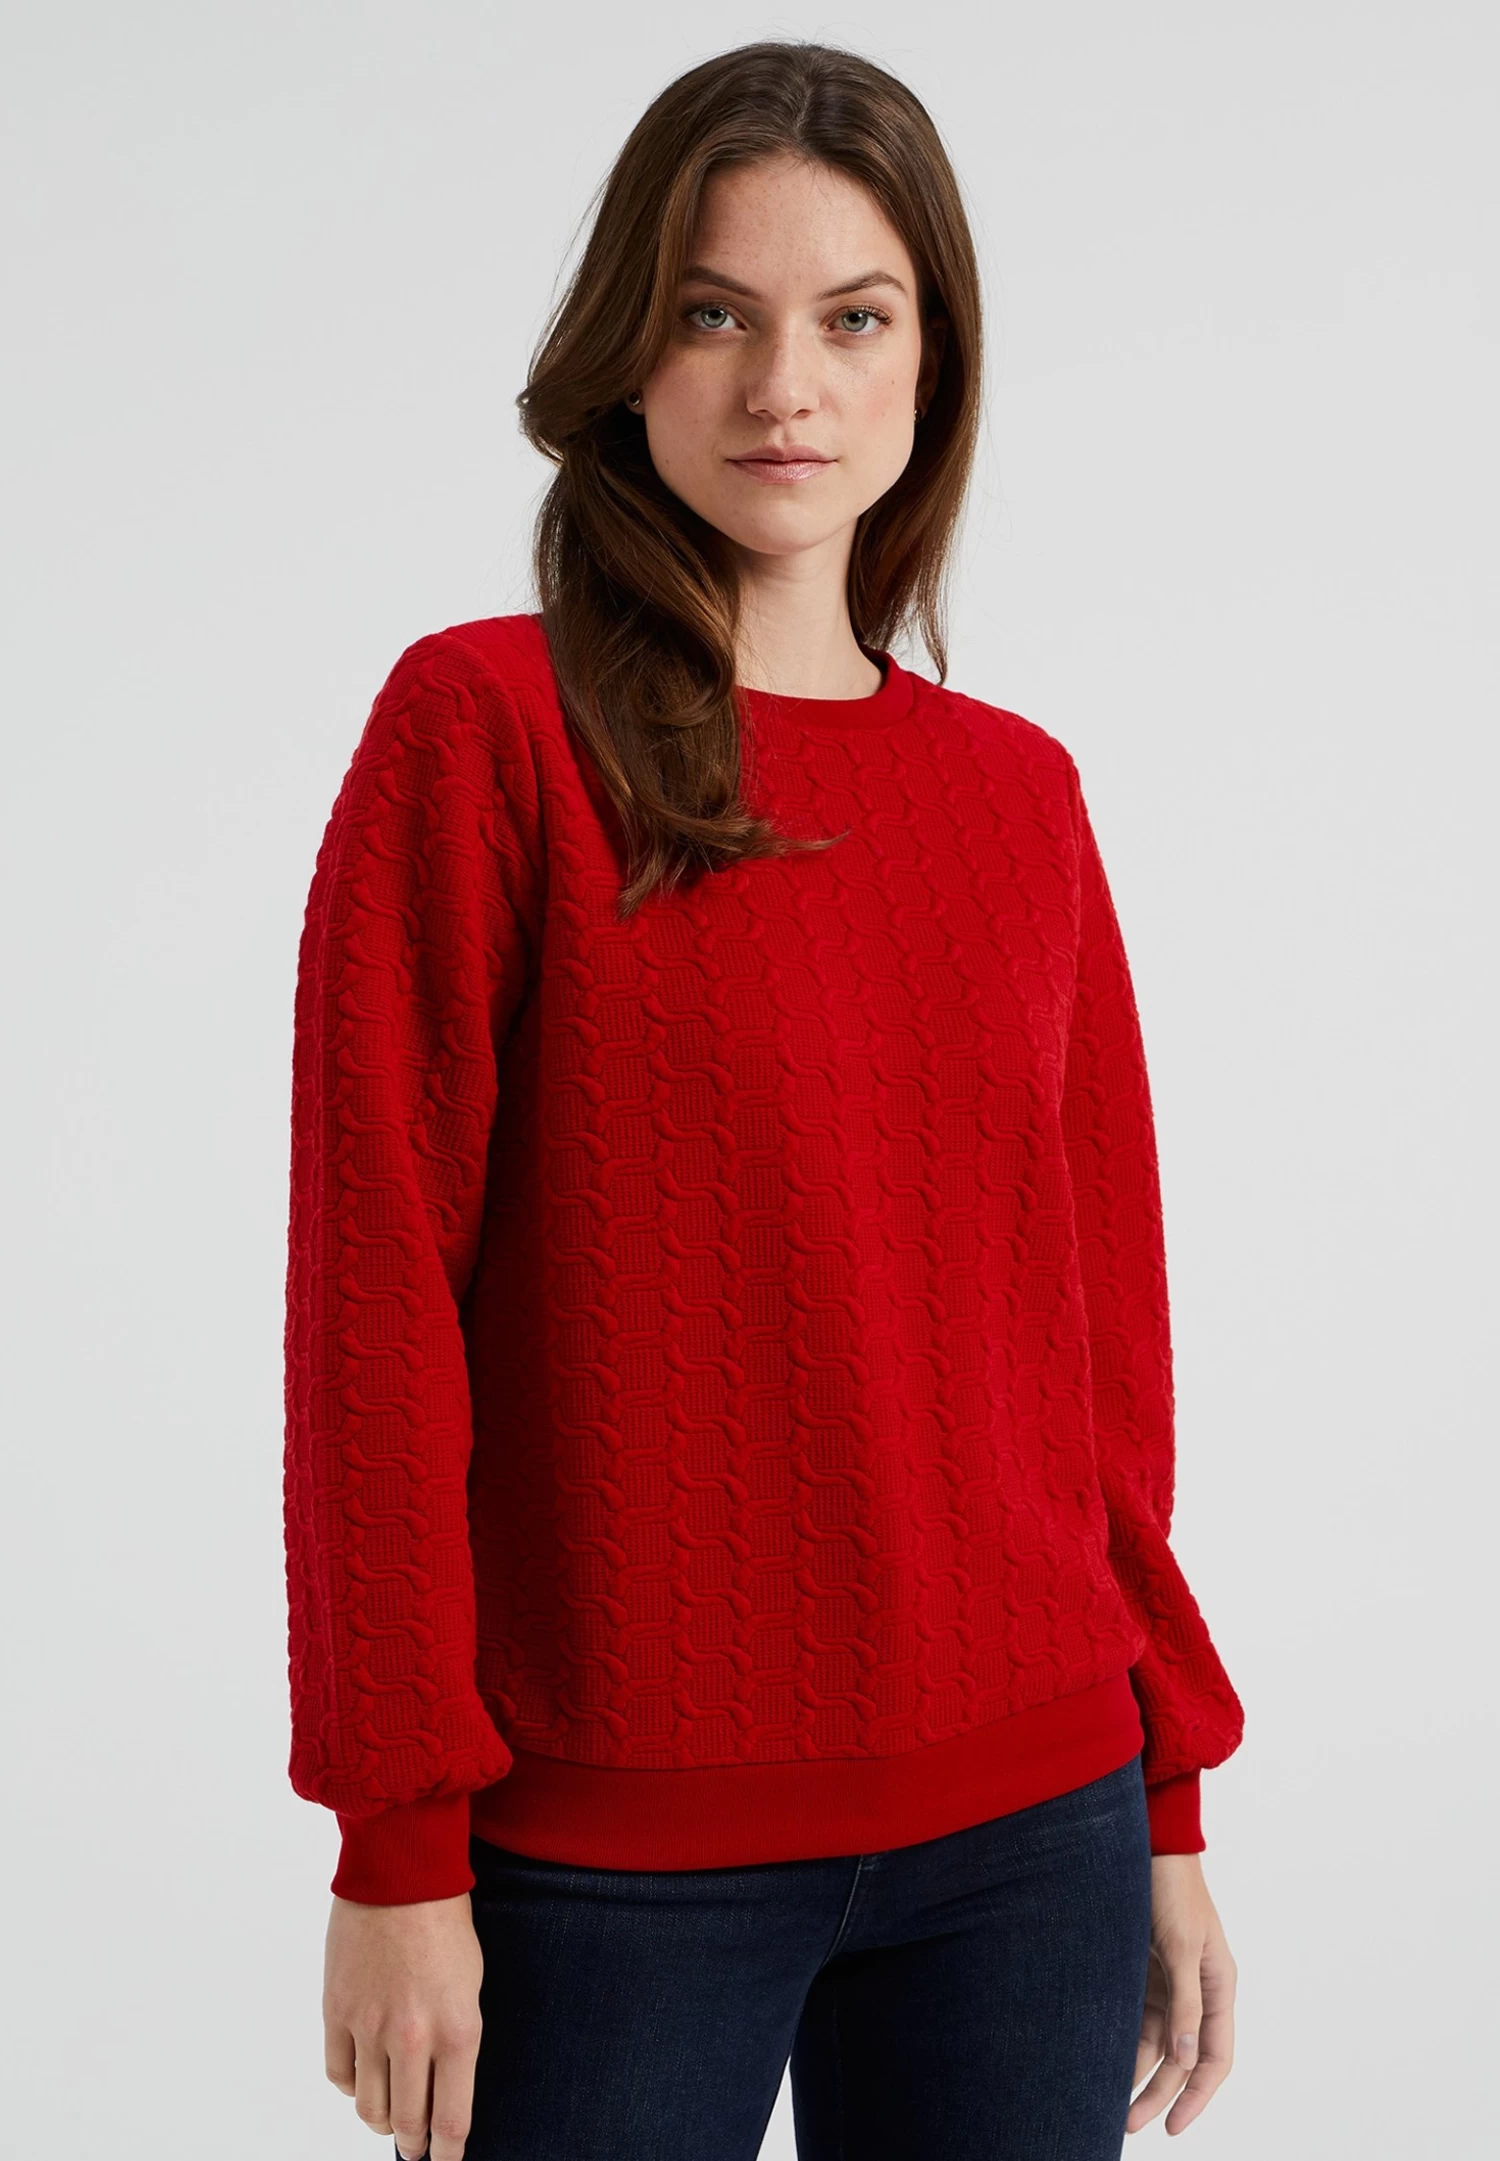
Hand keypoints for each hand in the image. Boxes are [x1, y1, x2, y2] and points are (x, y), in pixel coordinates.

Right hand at [323, 1891, 484, 2160]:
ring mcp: (370, 2027)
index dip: (446, 2153)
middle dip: (414, 2145)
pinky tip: (361, 2079)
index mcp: (458, 2031)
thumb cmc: (446, 1922)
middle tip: (415, 2151)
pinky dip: (350, 2086)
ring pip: (369, 2106)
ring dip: (381, 2120)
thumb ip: (456, 2040)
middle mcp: (413, 2038)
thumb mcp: (470, 1985)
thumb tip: (443, 2086)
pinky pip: (339, 2074)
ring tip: (390, 2118)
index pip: (450, 2121)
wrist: (400, 1873)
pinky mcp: (336, 2012)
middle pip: (408, 2122)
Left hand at [1126, 1853, 1236, 2134]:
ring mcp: (1169, 1983)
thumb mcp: (1179, 1944)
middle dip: (1159, 2093)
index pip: (1214, 2057)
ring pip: (1157, 2043)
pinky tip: (1105, 2062)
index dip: (1196, 2095)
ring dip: (1138, 2073)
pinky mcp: (1143, 1970)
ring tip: (1111, 2105)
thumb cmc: (1172, 1887)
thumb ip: (1185, 2003)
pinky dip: (1125, 2042)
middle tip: (1130, 2124)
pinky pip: (1136, 2019)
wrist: (1149, 1843)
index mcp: (1219, 1986)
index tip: (1173, 2125)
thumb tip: (1185, 2059)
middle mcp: (1196, 1991)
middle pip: (1181, 2058)